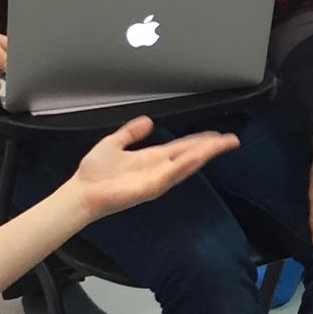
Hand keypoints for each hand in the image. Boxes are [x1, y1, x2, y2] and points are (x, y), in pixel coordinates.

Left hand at [69, 117, 238, 220]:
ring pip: (186, 164)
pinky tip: (198, 157)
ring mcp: (157, 180)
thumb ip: (131, 132)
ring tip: (222, 144)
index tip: (216, 135)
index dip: (200, 141)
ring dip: (205, 154)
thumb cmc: (94, 174)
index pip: (182, 148)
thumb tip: (147, 120)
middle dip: (211, 147)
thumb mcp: (114, 143)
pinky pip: (171, 174)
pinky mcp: (150, 188)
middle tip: (231, 139)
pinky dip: (186, 165)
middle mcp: (159, 169)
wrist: (81, 193)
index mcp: (152, 159)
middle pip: (191, 155)